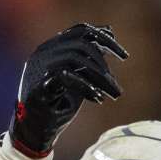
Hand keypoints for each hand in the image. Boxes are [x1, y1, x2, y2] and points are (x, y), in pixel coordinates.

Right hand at [11, 24, 128, 155]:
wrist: (36, 129)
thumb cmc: (58, 102)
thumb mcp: (79, 76)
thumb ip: (89, 58)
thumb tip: (108, 37)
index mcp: (53, 47)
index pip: (81, 31)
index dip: (104, 38)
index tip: (124, 56)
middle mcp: (45, 52)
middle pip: (81, 43)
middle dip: (105, 59)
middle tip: (118, 79)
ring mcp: (40, 67)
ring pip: (76, 57)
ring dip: (100, 77)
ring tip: (113, 94)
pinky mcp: (39, 84)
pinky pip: (66, 76)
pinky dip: (86, 87)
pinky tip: (98, 99)